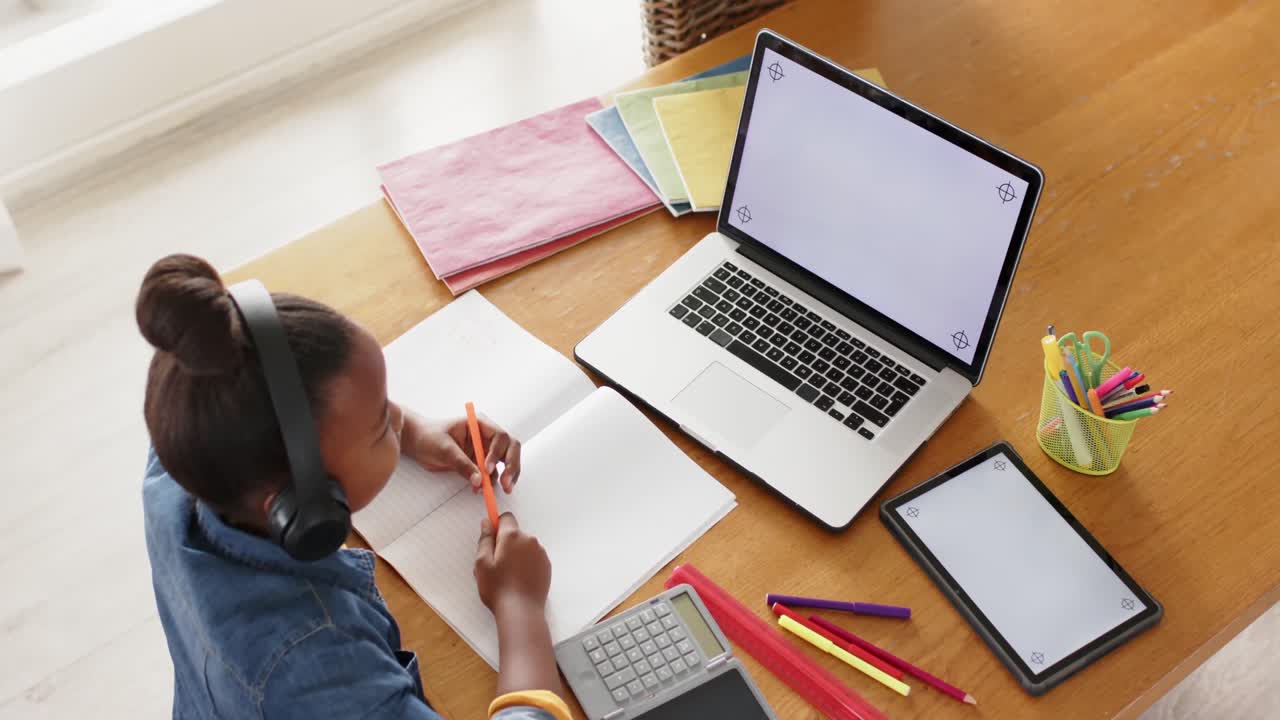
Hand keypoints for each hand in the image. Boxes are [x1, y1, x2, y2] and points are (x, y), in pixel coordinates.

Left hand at [403, 412, 521, 491]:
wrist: (416, 443)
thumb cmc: (428, 437)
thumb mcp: (444, 449)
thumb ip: (462, 464)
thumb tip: (479, 480)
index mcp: (479, 425)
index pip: (501, 437)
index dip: (498, 453)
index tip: (488, 468)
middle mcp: (485, 437)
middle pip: (510, 449)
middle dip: (511, 466)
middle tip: (506, 484)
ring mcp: (484, 450)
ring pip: (505, 463)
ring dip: (503, 477)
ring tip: (493, 490)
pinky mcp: (478, 463)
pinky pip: (491, 474)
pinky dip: (490, 483)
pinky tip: (480, 489)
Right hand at [474, 514, 551, 613]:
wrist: (521, 611)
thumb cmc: (498, 588)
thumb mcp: (482, 563)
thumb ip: (484, 539)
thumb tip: (487, 523)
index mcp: (512, 536)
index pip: (506, 518)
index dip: (496, 526)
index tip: (491, 539)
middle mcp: (529, 540)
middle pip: (515, 533)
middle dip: (505, 543)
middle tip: (495, 564)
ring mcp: (540, 553)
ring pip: (524, 546)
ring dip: (516, 554)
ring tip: (507, 576)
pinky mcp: (546, 565)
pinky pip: (533, 558)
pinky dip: (526, 564)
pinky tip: (519, 580)